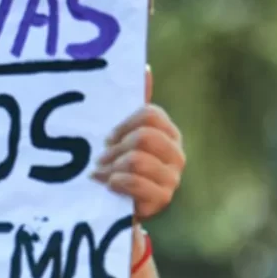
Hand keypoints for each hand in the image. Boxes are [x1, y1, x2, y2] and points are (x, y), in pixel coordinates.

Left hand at [92, 66, 184, 220]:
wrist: (116, 209)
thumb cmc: (118, 169)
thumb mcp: (122, 138)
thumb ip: (132, 108)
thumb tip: (144, 69)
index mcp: (169, 134)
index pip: (150, 115)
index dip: (123, 124)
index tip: (107, 137)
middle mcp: (176, 154)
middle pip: (143, 137)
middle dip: (115, 149)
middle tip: (99, 160)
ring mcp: (172, 177)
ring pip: (137, 159)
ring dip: (111, 167)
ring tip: (100, 175)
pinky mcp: (163, 198)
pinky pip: (137, 182)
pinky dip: (117, 182)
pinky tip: (108, 185)